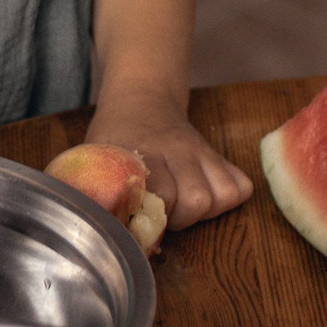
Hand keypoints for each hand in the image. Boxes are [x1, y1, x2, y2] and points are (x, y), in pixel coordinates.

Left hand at [87, 106, 253, 231]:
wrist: (142, 98)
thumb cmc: (115, 136)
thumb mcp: (94, 156)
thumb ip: (93, 189)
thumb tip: (86, 227)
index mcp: (142, 151)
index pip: (159, 194)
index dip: (148, 221)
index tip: (136, 227)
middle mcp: (176, 150)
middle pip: (195, 199)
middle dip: (179, 220)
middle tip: (161, 217)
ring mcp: (200, 151)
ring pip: (220, 195)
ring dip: (202, 213)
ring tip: (180, 208)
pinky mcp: (217, 155)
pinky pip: (240, 187)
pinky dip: (226, 200)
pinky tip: (203, 198)